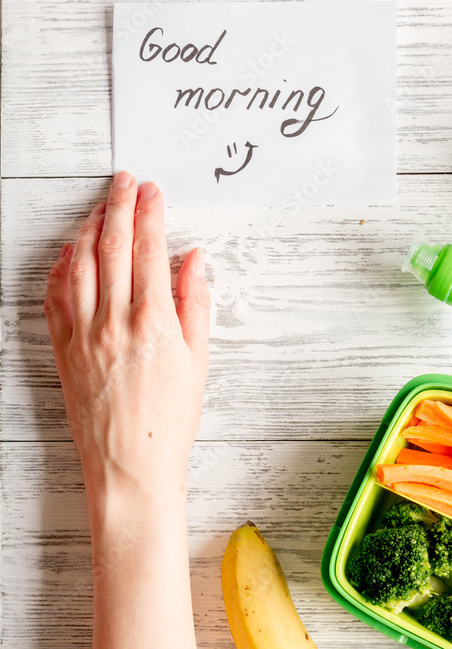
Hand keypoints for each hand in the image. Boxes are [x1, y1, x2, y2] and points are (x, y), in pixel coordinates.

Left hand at [44, 172, 210, 495]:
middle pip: (111, 246)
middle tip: (124, 182)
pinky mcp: (63, 349)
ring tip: (98, 208)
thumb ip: (195, 304)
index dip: (150, 214)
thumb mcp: (199, 361)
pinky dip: (60, 267)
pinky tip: (68, 252)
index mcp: (153, 321)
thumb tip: (193, 260)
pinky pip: (55, 296)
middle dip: (118, 206)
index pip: (148, 250)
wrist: (131, 466)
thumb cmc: (169, 421)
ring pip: (79, 264)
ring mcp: (83, 333)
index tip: (153, 192)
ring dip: (87, 229)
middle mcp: (113, 320)